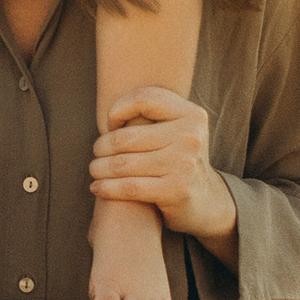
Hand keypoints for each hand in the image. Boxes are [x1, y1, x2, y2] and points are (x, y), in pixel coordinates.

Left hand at [89, 87, 236, 245]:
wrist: (205, 201)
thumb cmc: (178, 160)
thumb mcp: (177, 131)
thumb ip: (153, 116)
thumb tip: (110, 113)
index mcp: (192, 114)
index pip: (144, 98)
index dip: (118, 109)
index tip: (111, 125)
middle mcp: (191, 136)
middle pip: (126, 136)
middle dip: (101, 146)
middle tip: (97, 153)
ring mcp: (185, 164)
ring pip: (122, 163)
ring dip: (99, 168)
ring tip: (94, 169)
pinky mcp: (176, 191)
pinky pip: (129, 187)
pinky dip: (106, 188)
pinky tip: (97, 188)